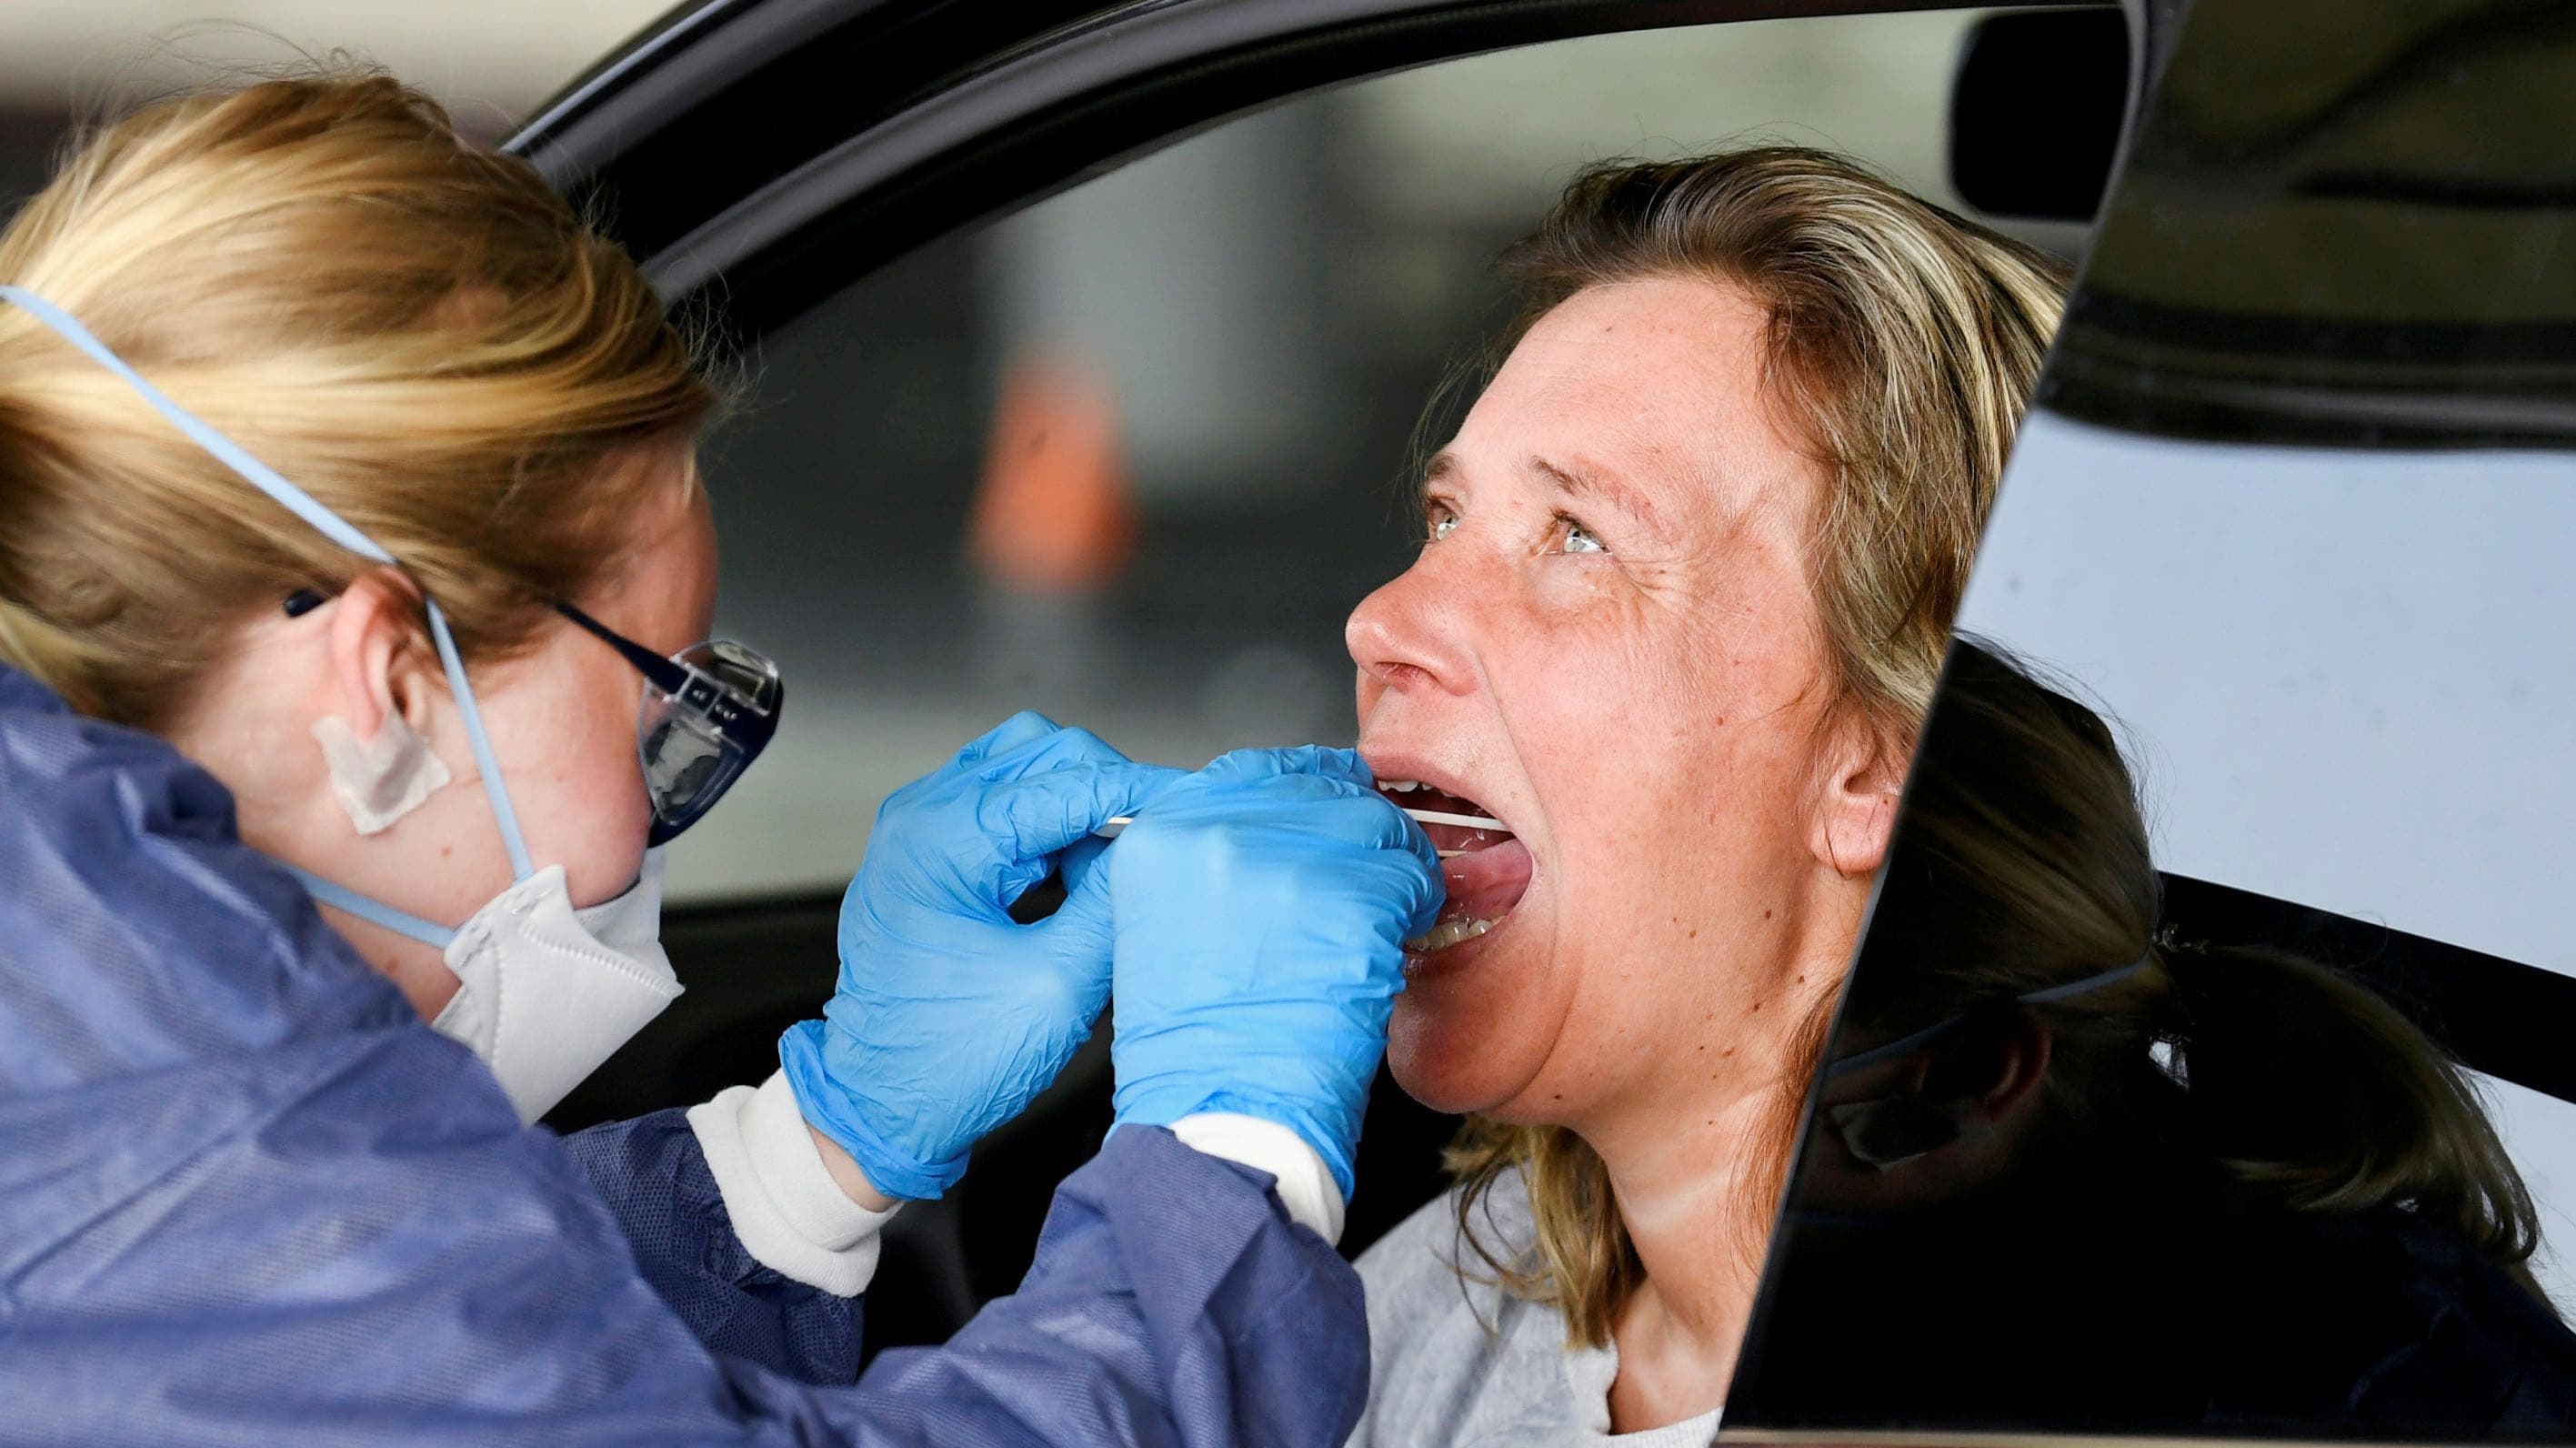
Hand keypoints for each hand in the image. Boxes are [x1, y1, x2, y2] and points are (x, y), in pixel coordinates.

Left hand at [781, 713, 1176, 1199]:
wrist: (879, 1109)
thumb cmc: (947, 1062)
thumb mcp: (1056, 986)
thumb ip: (1112, 904)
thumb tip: (1158, 847)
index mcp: (943, 837)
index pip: (1068, 781)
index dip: (1142, 791)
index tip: (1195, 803)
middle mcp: (923, 816)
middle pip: (1044, 750)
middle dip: (1110, 789)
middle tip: (1156, 840)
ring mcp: (921, 831)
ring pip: (1025, 769)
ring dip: (1080, 804)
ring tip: (1114, 868)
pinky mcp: (931, 854)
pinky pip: (1005, 806)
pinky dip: (1052, 826)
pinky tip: (1082, 876)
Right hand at [1106, 746, 1443, 1200]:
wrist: (1219, 1118)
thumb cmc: (1201, 1048)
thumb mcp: (1173, 928)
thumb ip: (1218, 860)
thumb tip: (1291, 827)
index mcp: (1162, 837)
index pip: (1256, 770)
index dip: (1309, 788)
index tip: (1335, 801)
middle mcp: (1212, 832)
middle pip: (1321, 790)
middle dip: (1357, 833)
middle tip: (1367, 881)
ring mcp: (1280, 860)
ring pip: (1374, 826)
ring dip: (1392, 872)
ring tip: (1376, 924)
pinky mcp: (1344, 897)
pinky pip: (1409, 875)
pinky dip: (1416, 909)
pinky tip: (1387, 947)